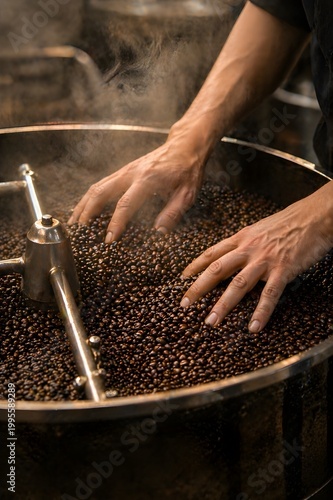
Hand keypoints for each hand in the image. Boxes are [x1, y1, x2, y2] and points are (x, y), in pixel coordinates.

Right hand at [68, 136, 204, 241]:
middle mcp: (131, 173)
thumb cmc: (187, 169)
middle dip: (88, 213)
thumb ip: (173, 212)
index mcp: (147, 179)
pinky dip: (89, 197)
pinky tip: (83, 209)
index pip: (126, 204)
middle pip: (101, 192)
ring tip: (74, 224)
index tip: (109, 240)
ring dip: (83, 205)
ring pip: (97, 187)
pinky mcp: (123, 171)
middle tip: (80, 233)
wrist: (184, 145)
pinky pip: (101, 184)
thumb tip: (159, 232)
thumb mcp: (187, 193)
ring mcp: (125, 170)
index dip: (116, 223)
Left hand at [180, 184, 332, 332]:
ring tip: (211, 322)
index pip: (212, 253)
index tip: (182, 278)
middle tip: (184, 304)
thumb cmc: (289, 222)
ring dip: (223, 305)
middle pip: (217, 269)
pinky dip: (261, 313)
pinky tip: (253, 327)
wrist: (314, 215)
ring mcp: (265, 260)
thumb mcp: (260, 228)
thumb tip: (234, 254)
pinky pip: (269, 295)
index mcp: (242, 237)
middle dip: (198, 288)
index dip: (195, 266)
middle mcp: (248, 248)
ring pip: (238, 285)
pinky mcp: (283, 270)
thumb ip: (246, 243)